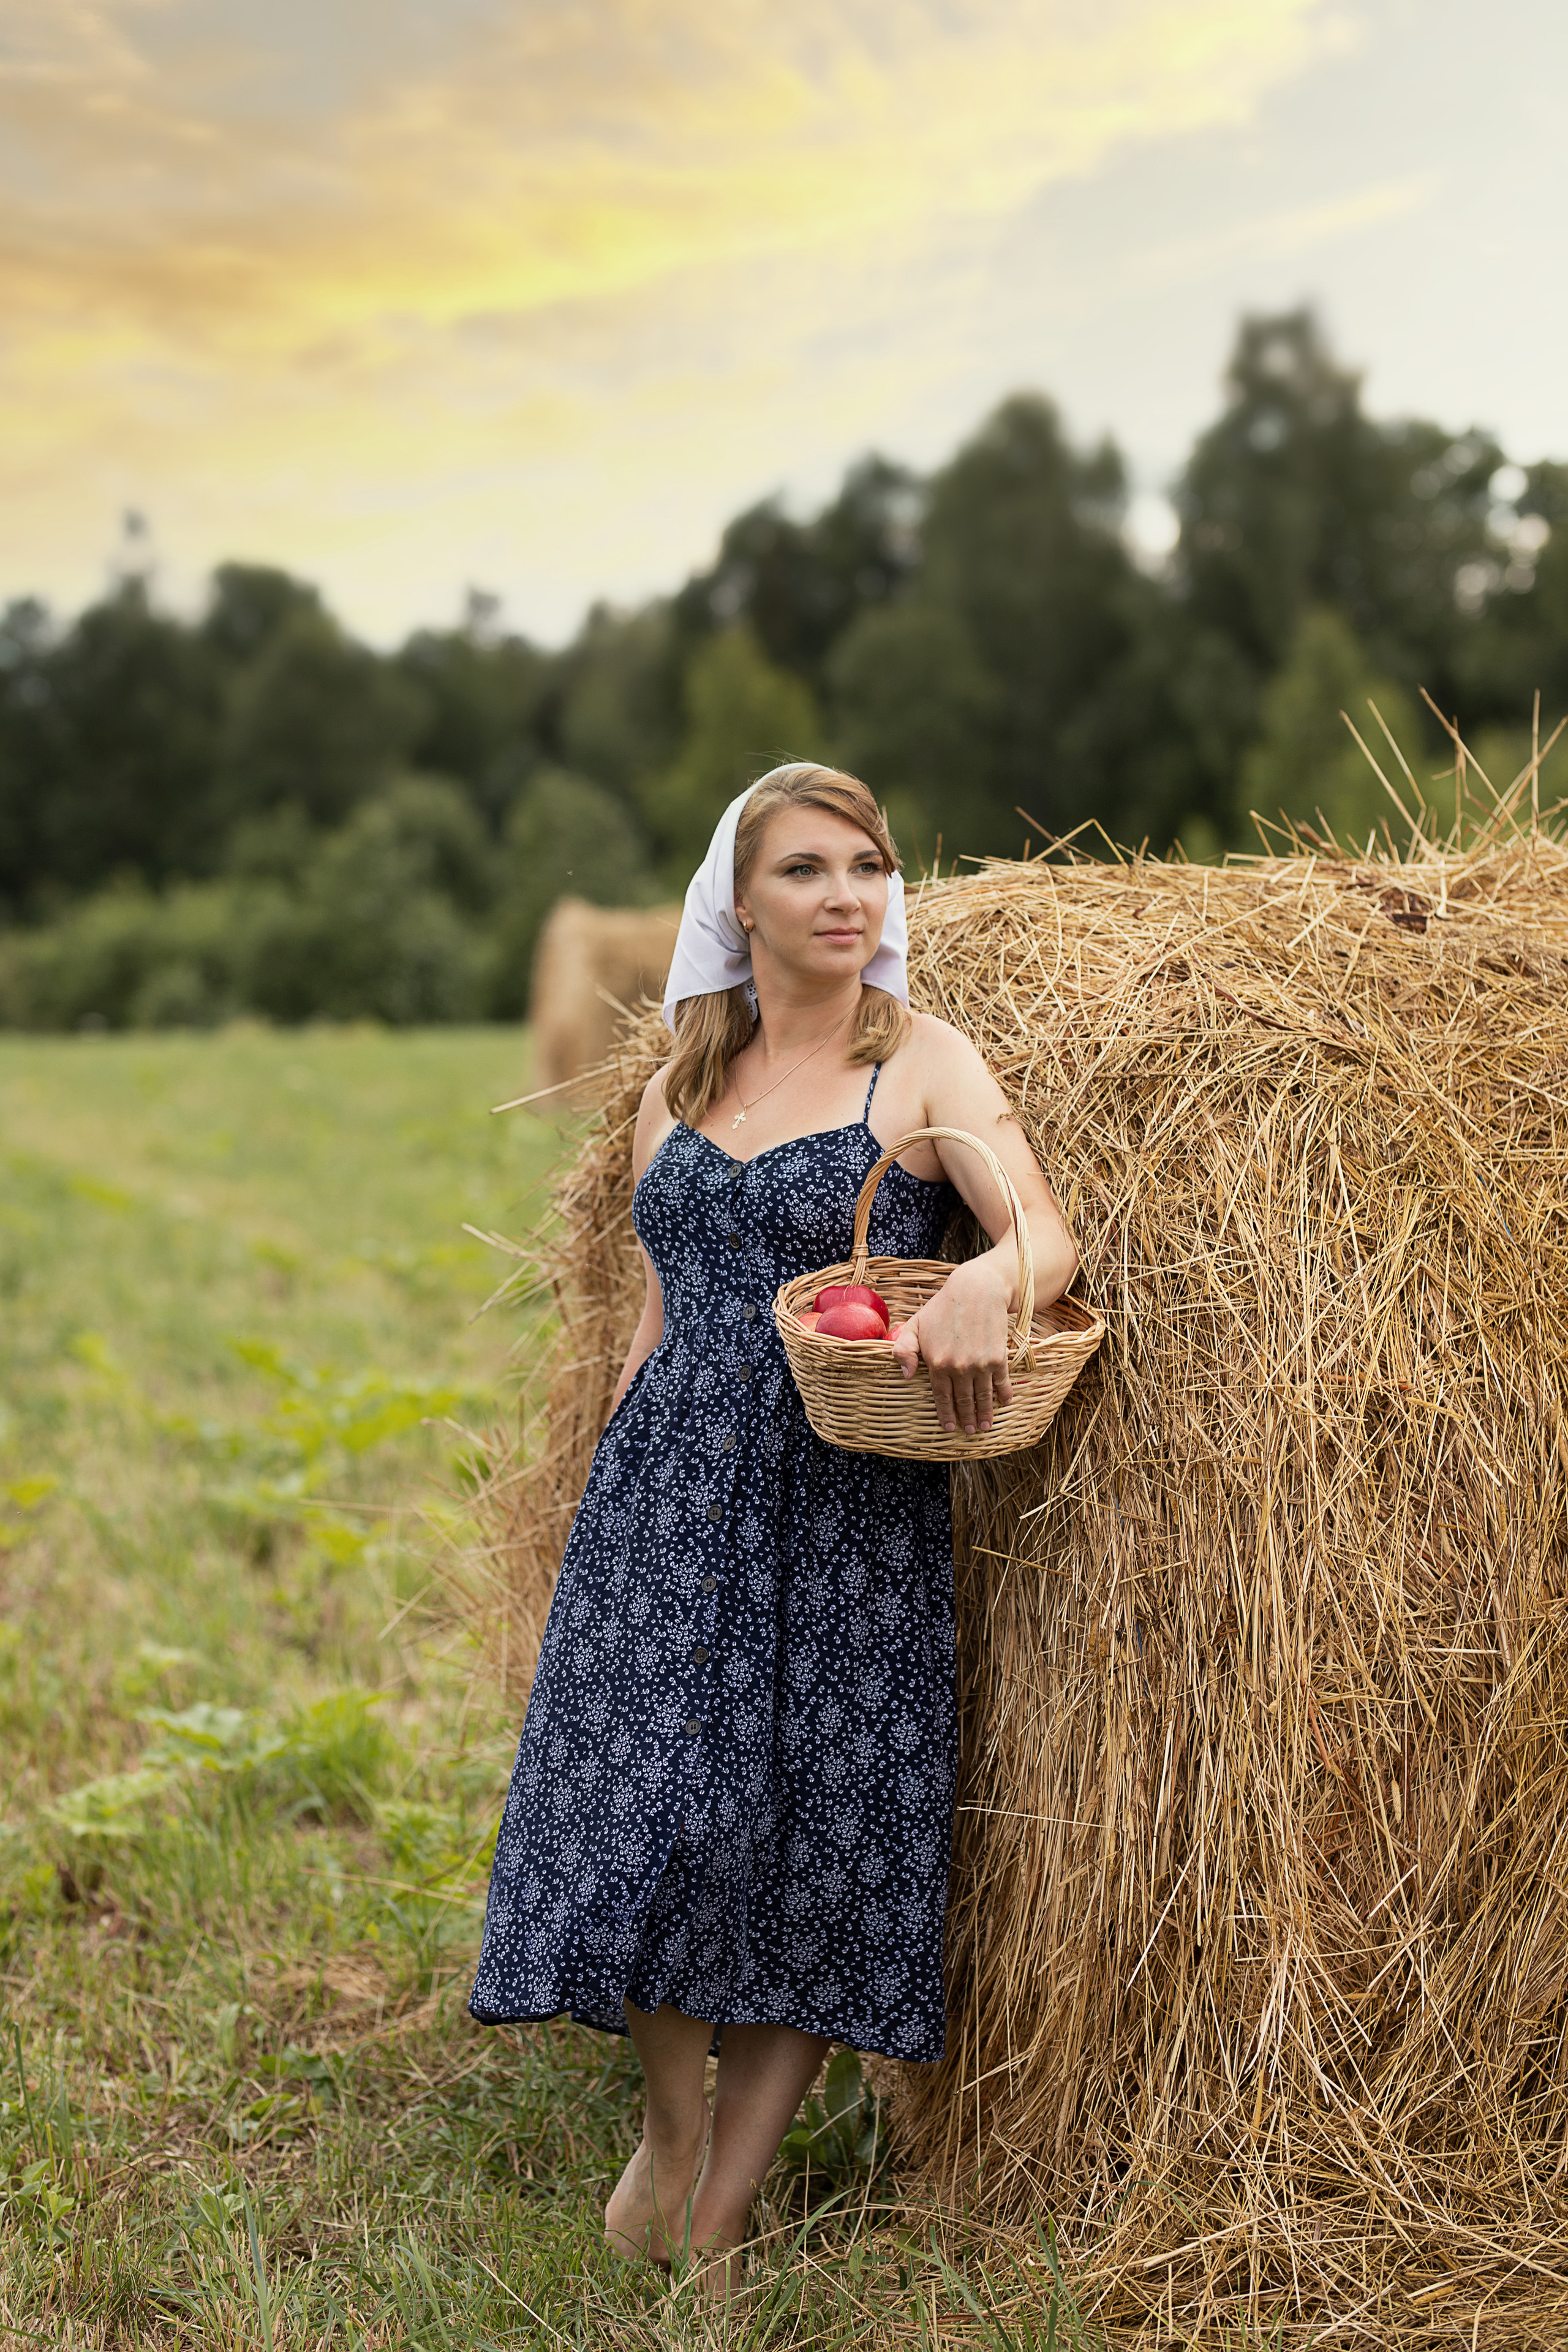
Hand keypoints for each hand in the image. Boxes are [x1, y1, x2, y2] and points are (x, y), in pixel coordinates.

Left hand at [889, 1253, 1014, 1434]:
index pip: (941, 1396)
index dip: (946, 1414)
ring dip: (985, 1413)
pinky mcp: (998, 1357)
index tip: (949, 1427)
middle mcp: (958, 1367)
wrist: (976, 1290)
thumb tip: (905, 1376)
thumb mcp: (915, 1325)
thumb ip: (904, 1350)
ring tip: (985, 1426)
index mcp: (936, 1362)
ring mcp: (980, 1364)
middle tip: (970, 1431)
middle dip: (967, 1419)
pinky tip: (1004, 1403)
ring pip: (982, 1396)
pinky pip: (1001, 1382)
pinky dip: (1004, 1394)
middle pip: (963, 1400)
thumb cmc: (942, 1307)